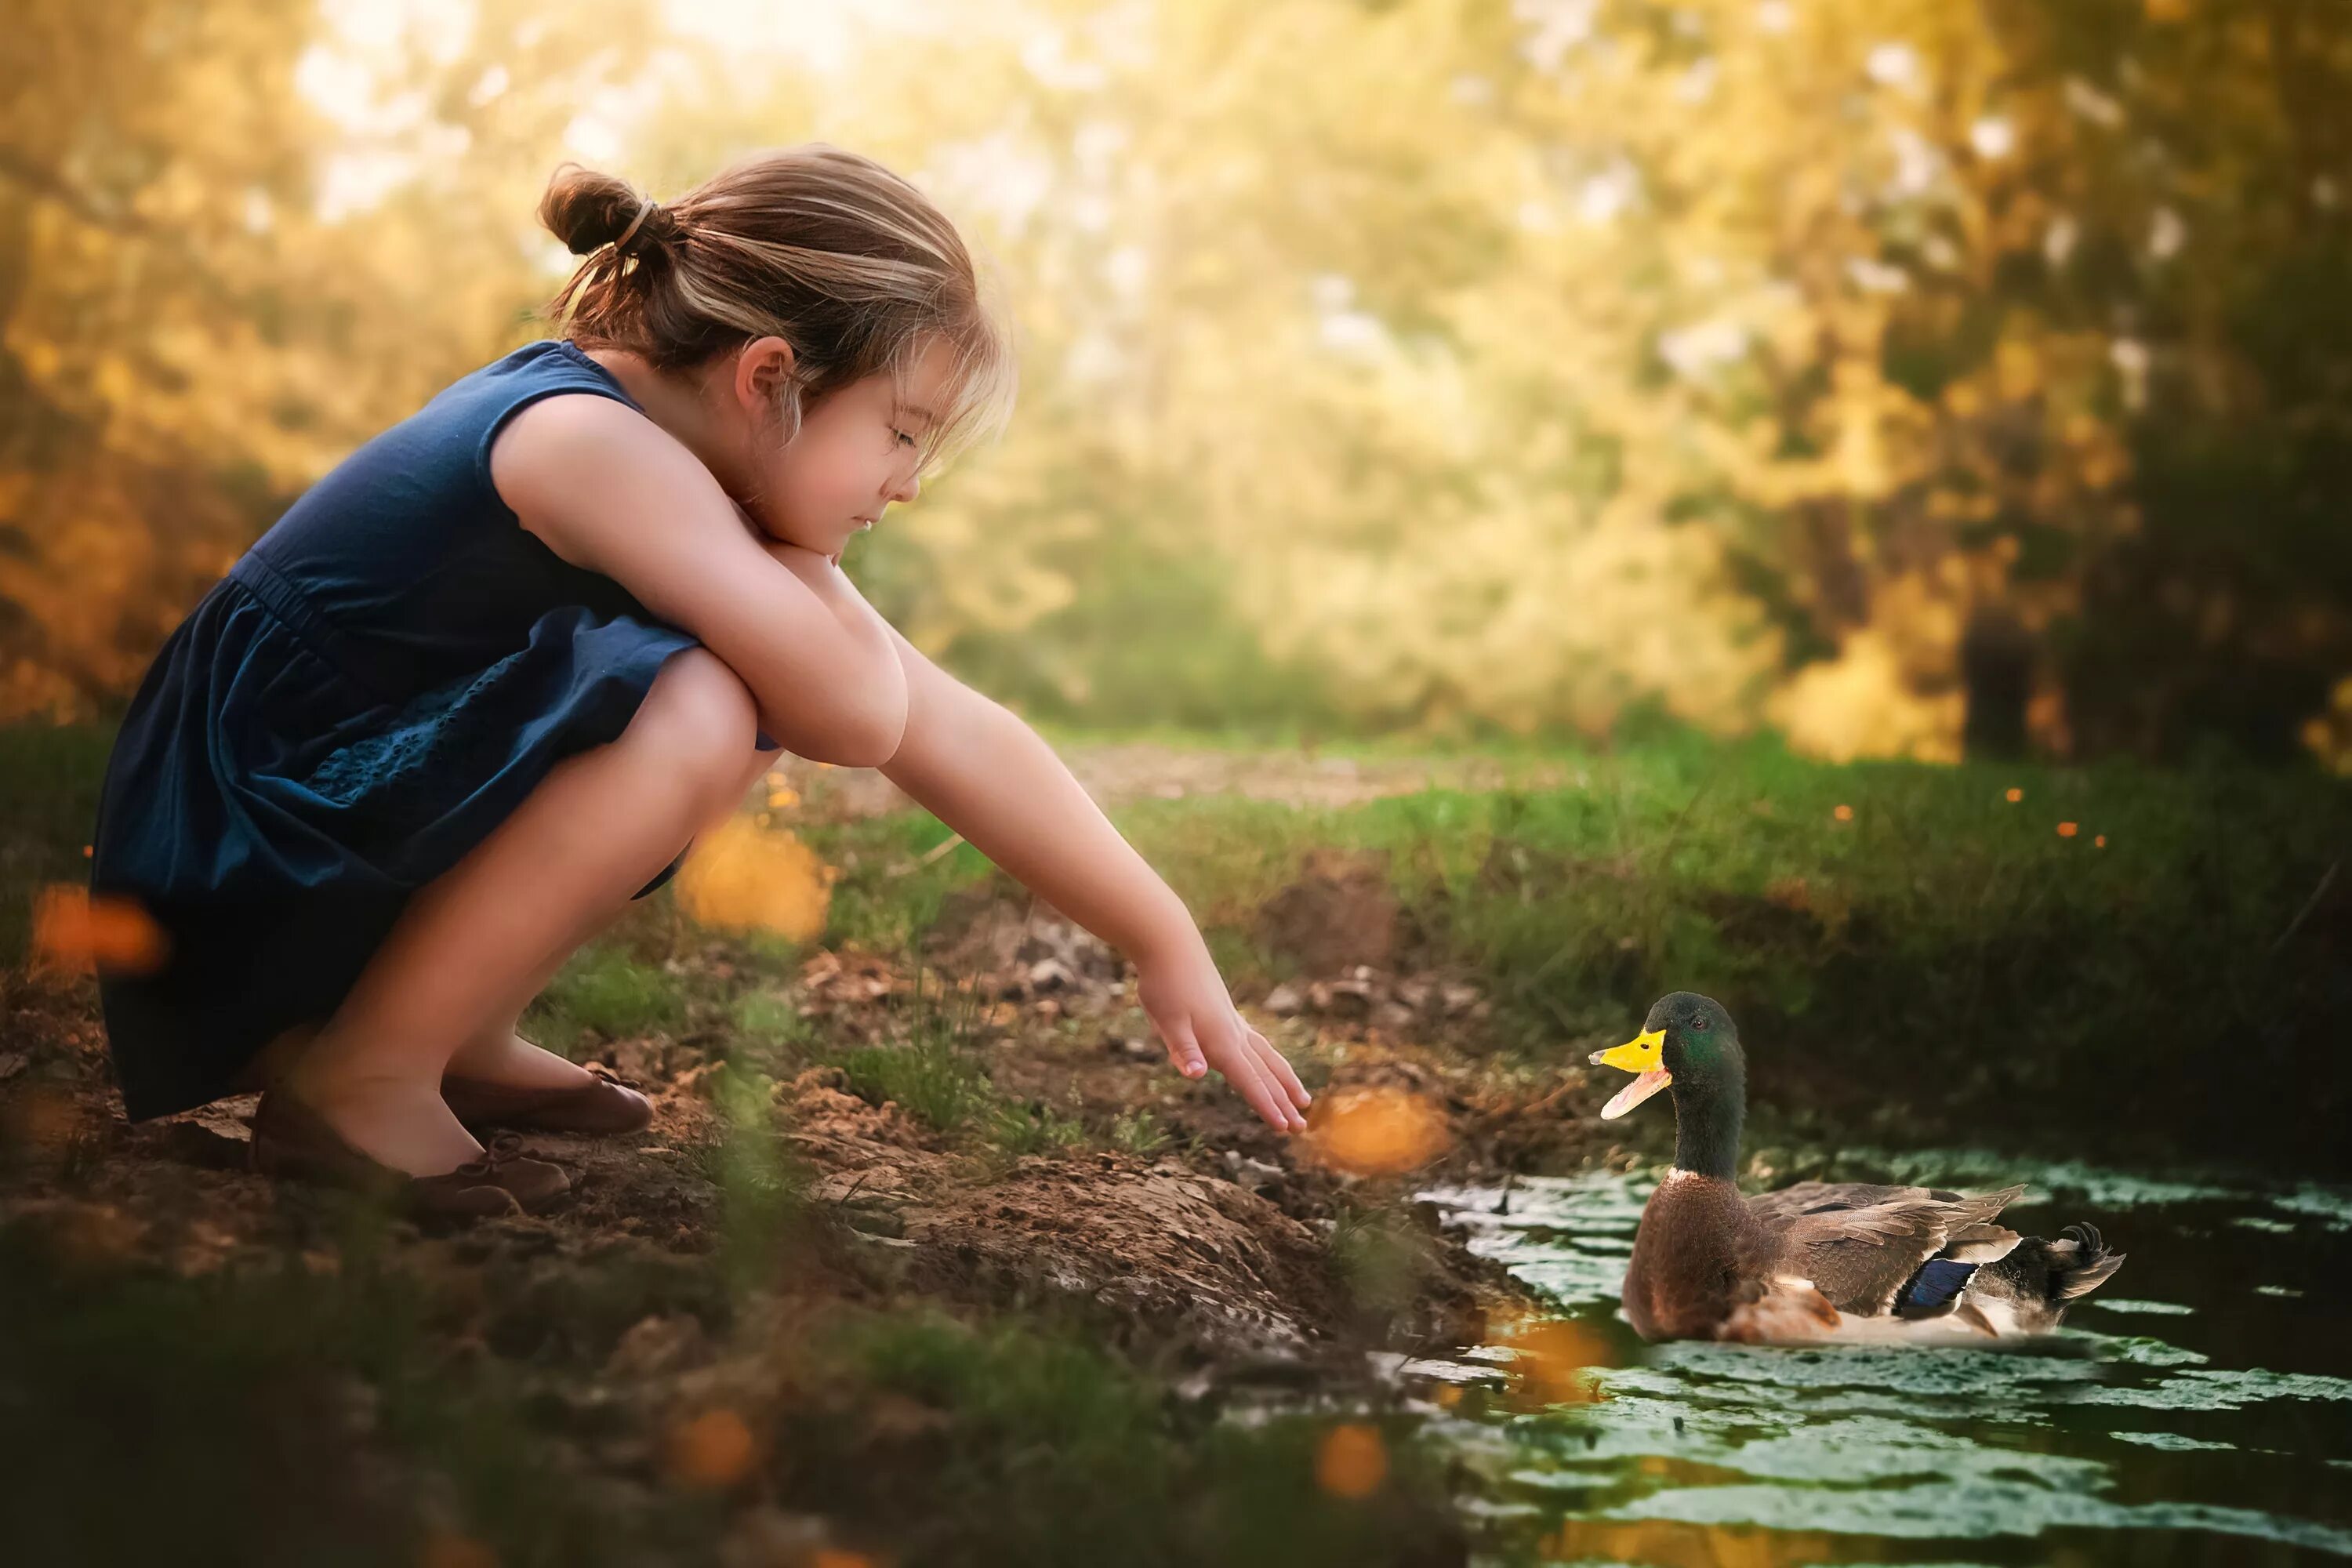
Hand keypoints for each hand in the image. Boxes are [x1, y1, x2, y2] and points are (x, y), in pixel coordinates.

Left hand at [1135, 946, 1311, 1131]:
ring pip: (1268, 1057)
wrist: (1169, 943)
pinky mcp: (1228, 1013)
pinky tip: (1268, 1063)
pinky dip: (1271, 1060)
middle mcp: (1234, 1034)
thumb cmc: (1164, 984)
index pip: (1250, 1082)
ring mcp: (1234, 1022)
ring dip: (1286, 1081)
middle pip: (1265, 1074)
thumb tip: (1195, 1074)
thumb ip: (1183, 1049)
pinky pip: (1258, 1043)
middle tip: (1302, 1128)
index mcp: (1222, 1042)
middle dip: (1283, 1102)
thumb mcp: (1167, 1021)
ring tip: (1303, 1098)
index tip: (1285, 1128)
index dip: (1267, 1107)